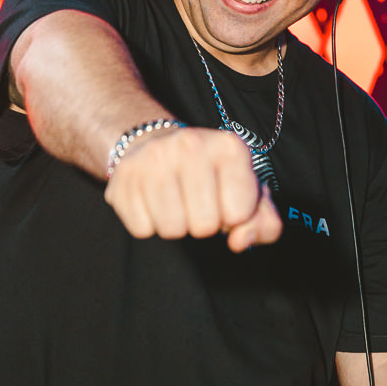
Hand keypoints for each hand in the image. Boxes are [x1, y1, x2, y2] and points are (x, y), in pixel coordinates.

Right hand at [103, 126, 281, 251]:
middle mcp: (191, 144)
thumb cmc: (213, 177)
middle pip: (204, 226)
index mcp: (230, 147)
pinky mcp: (123, 176)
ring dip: (177, 225)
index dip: (233, 216)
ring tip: (177, 201)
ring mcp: (153, 158)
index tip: (225, 199)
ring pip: (172, 230)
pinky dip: (150, 224)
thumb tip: (239, 240)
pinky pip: (142, 229)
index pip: (239, 214)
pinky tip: (154, 201)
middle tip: (198, 203)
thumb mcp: (250, 194)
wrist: (159, 145)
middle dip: (204, 224)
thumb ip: (263, 223)